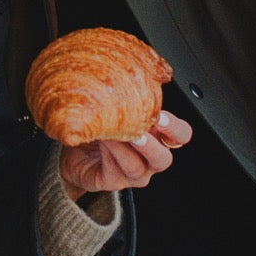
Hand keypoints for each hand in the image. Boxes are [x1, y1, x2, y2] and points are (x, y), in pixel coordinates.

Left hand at [58, 110, 192, 201]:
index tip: (161, 117)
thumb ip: (128, 98)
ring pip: (137, 166)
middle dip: (152, 145)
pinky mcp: (113, 182)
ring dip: (125, 147)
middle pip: (164, 159)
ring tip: (113, 132)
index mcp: (157, 138)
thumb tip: (128, 73)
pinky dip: (109, 153)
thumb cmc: (101, 125)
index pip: (180, 136)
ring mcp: (133, 174)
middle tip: (139, 130)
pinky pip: (115, 170)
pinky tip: (101, 139)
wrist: (75, 149)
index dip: (175, 128)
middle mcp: (149, 159)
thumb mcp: (117, 109)